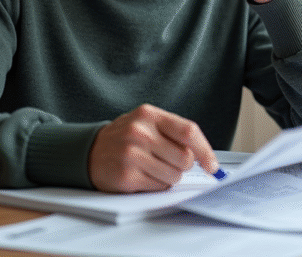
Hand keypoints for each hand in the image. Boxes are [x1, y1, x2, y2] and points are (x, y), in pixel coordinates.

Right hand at [88, 104, 218, 192]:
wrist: (89, 151)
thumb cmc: (125, 137)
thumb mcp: (146, 122)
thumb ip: (173, 132)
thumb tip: (204, 155)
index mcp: (149, 115)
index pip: (188, 132)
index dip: (205, 151)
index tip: (212, 165)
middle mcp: (140, 132)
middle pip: (185, 158)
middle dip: (183, 166)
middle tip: (170, 162)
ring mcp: (132, 154)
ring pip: (174, 176)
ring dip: (169, 177)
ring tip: (152, 168)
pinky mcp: (126, 176)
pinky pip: (158, 187)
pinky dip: (156, 185)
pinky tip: (142, 175)